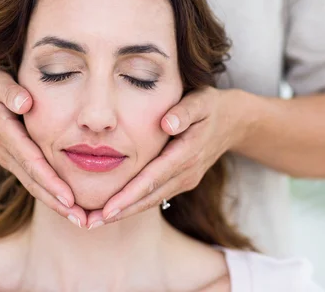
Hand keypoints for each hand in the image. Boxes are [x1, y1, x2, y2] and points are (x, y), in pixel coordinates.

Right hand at [0, 63, 87, 226]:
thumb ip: (8, 91)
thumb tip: (25, 103)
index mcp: (5, 132)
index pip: (31, 160)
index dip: (50, 180)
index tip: (69, 197)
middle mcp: (6, 151)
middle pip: (34, 181)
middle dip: (57, 203)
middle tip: (82, 220)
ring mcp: (8, 158)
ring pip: (33, 185)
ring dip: (55, 204)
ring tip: (80, 219)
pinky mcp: (13, 159)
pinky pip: (32, 180)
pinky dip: (49, 194)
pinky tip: (68, 205)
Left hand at [89, 87, 251, 226]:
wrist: (233, 122)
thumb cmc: (209, 106)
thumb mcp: (200, 101)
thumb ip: (184, 112)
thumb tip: (167, 123)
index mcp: (187, 152)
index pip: (153, 178)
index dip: (129, 195)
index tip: (107, 209)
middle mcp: (186, 172)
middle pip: (149, 197)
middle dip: (120, 212)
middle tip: (90, 223)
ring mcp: (186, 179)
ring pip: (152, 200)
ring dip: (125, 212)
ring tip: (95, 221)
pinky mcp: (183, 181)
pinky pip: (157, 195)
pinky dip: (136, 203)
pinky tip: (115, 208)